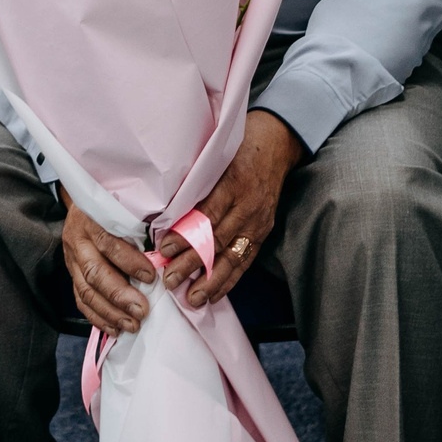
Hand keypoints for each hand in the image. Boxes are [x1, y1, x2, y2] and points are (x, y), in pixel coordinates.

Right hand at [61, 185, 155, 334]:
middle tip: (142, 311)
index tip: (152, 277)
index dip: (129, 261)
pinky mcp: (71, 274)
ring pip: (86, 292)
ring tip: (132, 325)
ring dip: (110, 312)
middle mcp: (78, 240)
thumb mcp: (124, 204)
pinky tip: (114, 329)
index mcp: (92, 219)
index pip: (108, 242)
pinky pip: (81, 300)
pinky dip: (98, 317)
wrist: (83, 202)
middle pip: (95, 272)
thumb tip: (169, 248)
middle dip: (119, 295)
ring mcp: (72, 260)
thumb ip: (142, 224)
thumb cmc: (113, 203)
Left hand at [156, 110, 301, 307]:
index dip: (186, 235)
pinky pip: (246, 259)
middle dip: (193, 264)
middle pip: (218, 240)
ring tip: (192, 299)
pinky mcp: (264, 230)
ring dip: (211, 281)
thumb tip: (166, 212)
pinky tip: (215, 294)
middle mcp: (249, 205)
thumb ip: (197, 182)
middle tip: (170, 281)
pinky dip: (230, 278)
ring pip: (233, 256)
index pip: (207, 215)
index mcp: (234, 183)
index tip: (164, 248)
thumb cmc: (241, 146)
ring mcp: (259, 221)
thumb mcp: (216, 156)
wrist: (278, 143)